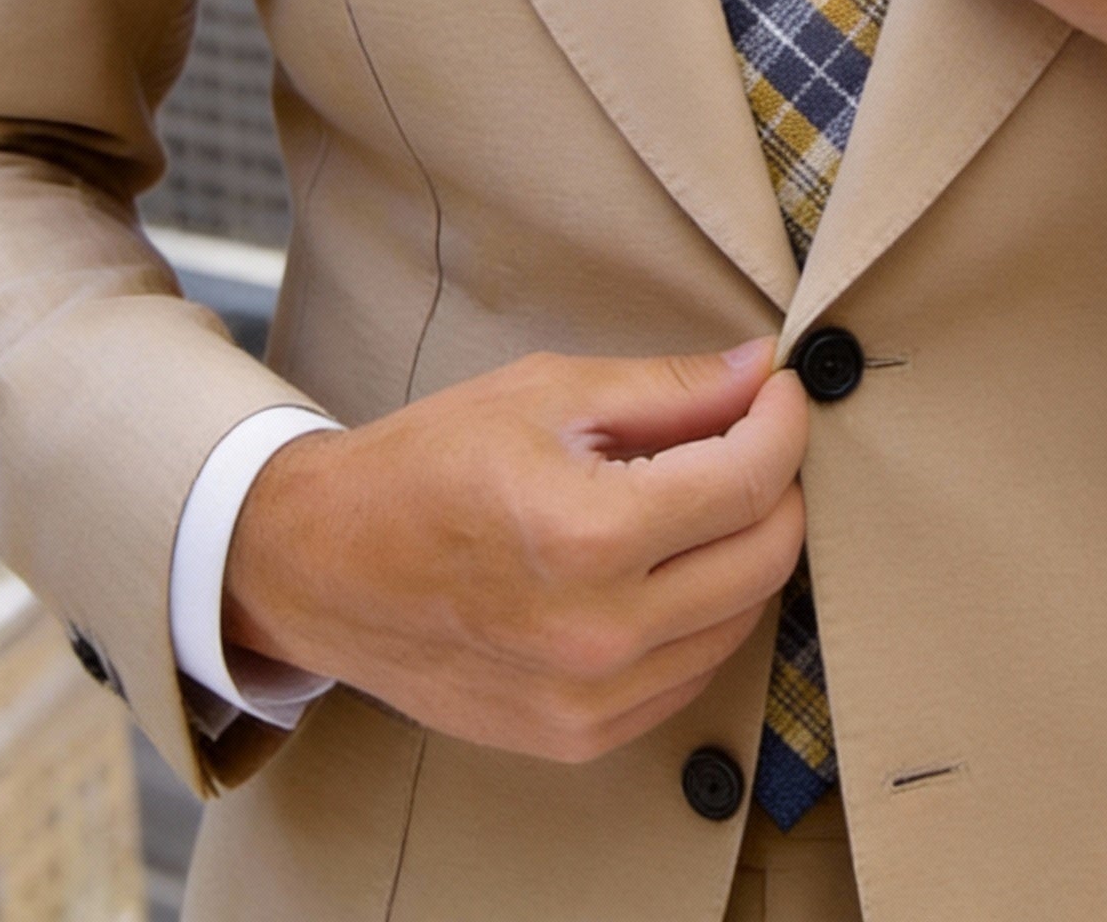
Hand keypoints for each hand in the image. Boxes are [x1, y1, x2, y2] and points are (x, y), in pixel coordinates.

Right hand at [223, 341, 807, 762]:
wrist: (322, 566)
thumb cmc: (426, 465)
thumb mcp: (547, 394)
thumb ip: (670, 388)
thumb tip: (762, 371)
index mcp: (588, 534)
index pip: (750, 479)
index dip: (784, 422)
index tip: (780, 393)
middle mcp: (597, 632)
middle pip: (765, 556)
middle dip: (779, 484)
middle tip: (751, 437)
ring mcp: (589, 699)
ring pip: (741, 618)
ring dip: (746, 550)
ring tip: (704, 497)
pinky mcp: (578, 736)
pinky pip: (692, 673)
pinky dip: (705, 613)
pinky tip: (667, 565)